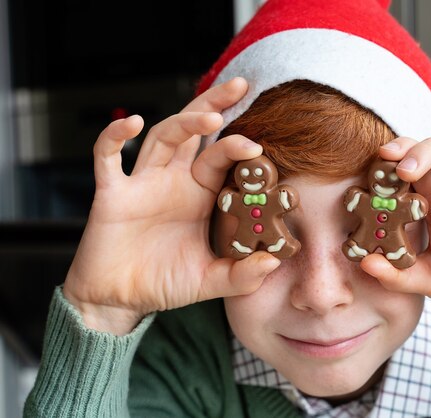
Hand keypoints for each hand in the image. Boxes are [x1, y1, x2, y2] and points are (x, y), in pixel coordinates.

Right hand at [63, 78, 280, 334]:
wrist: (118, 300)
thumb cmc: (163, 283)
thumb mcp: (209, 280)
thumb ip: (241, 275)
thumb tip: (273, 264)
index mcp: (199, 195)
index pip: (222, 158)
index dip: (239, 146)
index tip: (260, 144)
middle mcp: (173, 181)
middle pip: (195, 132)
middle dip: (215, 105)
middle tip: (242, 85)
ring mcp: (143, 184)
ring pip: (163, 138)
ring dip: (185, 121)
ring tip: (211, 116)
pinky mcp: (112, 194)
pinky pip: (108, 157)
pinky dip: (115, 137)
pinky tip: (133, 122)